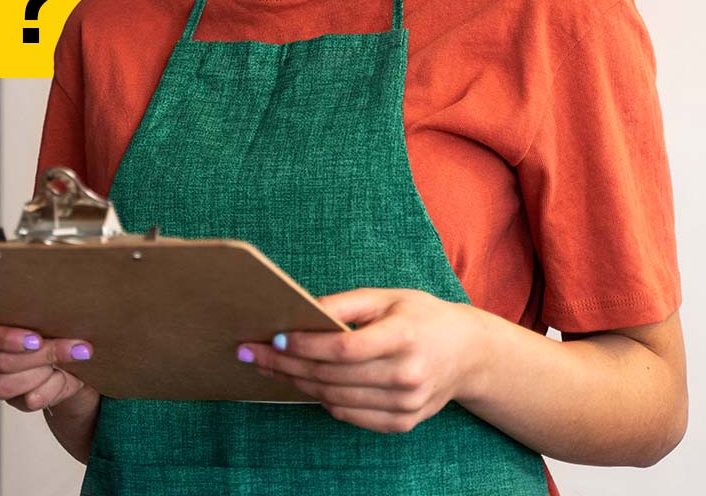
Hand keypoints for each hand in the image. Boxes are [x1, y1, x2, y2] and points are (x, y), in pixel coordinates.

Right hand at [0, 311, 98, 415]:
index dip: (4, 338)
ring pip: (5, 384)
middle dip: (41, 356)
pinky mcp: (12, 399)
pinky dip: (51, 389)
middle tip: (72, 348)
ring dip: (43, 374)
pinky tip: (62, 377)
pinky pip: (26, 400)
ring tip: (64, 363)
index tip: (36, 340)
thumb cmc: (57, 327)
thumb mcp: (53, 317)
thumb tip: (65, 324)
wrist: (75, 356)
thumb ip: (49, 318)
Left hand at [236, 287, 485, 433]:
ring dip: (296, 383)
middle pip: (332, 376)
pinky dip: (323, 399)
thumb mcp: (386, 297)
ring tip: (267, 367)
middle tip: (252, 352)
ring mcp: (406, 405)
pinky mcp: (403, 424)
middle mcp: (406, 376)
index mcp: (403, 337)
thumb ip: (344, 305)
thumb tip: (301, 311)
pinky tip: (303, 382)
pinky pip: (350, 415)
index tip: (274, 337)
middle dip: (285, 364)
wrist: (468, 353)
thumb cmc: (421, 315)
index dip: (305, 345)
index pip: (343, 348)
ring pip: (335, 398)